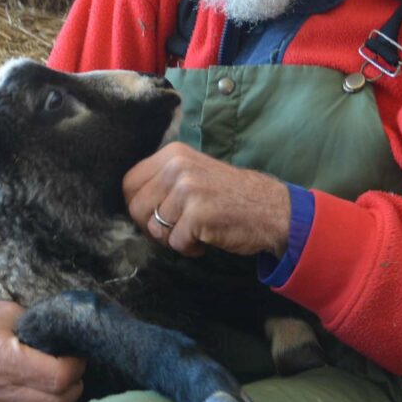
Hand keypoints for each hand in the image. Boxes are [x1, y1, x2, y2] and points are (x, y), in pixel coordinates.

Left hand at [122, 141, 290, 257]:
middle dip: (152, 226)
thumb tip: (131, 202)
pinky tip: (207, 238)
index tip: (156, 215)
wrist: (271, 209)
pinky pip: (176, 243)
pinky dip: (190, 248)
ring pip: (155, 228)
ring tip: (197, 230)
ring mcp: (187, 189)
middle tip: (177, 228)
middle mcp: (177, 166)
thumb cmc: (230, 195)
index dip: (138, 205)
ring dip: (174, 238)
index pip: (129, 182)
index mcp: (172, 153)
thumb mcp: (194, 172)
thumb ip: (163, 179)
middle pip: (136, 207)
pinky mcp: (197, 214)